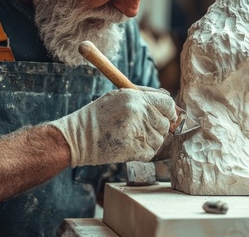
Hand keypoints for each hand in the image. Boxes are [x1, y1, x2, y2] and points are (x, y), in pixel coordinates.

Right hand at [47, 87, 176, 166]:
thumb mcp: (119, 96)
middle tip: (142, 128)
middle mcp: (138, 113)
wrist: (78, 138)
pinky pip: (151, 152)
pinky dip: (144, 152)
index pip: (168, 104)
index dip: (170, 111)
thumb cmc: (98, 116)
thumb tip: (168, 101)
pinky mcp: (134, 150)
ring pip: (160, 140)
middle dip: (158, 127)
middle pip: (166, 124)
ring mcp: (137, 133)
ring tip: (132, 136)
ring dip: (150, 141)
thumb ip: (144, 95)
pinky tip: (130, 145)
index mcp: (135, 98)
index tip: (166, 116)